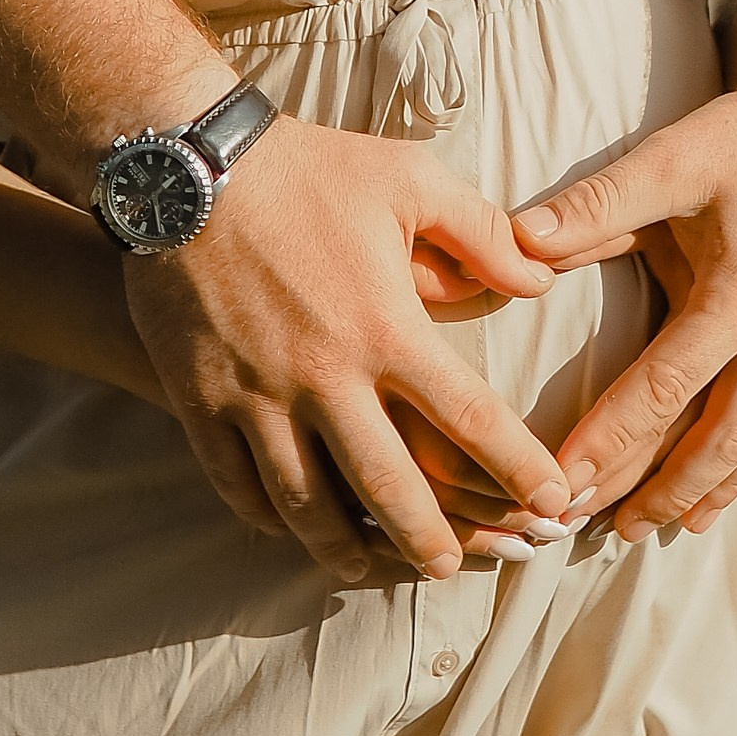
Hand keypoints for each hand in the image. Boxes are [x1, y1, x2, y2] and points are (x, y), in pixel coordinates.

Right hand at [124, 115, 572, 587]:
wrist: (184, 167)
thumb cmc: (307, 169)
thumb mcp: (410, 179)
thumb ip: (482, 232)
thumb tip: (541, 278)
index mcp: (386, 327)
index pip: (469, 418)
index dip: (518, 469)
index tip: (552, 504)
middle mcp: (325, 376)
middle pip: (391, 487)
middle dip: (433, 539)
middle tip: (456, 566)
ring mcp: (257, 396)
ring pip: (308, 505)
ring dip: (349, 550)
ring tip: (377, 568)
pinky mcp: (200, 401)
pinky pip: (237, 485)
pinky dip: (270, 519)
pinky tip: (293, 531)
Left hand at [512, 89, 736, 539]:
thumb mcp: (675, 157)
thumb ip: (597, 203)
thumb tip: (517, 240)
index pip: (665, 390)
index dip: (612, 442)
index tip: (565, 485)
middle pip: (720, 436)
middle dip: (663, 488)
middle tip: (609, 530)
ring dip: (717, 486)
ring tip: (672, 527)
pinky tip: (734, 475)